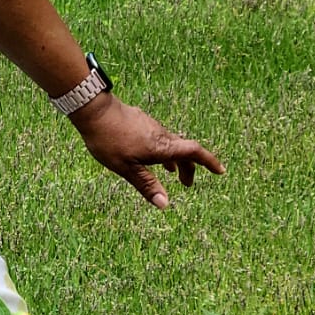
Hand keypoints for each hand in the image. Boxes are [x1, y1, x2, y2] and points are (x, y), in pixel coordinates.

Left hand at [71, 94, 224, 209]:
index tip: (220, 171)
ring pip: (171, 144)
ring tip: (173, 173)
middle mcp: (161, 135)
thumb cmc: (109, 140)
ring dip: (175, 159)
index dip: (209, 162)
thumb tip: (165, 205)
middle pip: (184, 151)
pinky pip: (160, 138)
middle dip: (190, 168)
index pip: (194, 152)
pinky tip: (152, 156)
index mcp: (162, 147)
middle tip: (187, 185)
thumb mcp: (126, 168)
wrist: (94, 110)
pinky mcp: (142, 122)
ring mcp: (151, 127)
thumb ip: (146, 185)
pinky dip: (163, 151)